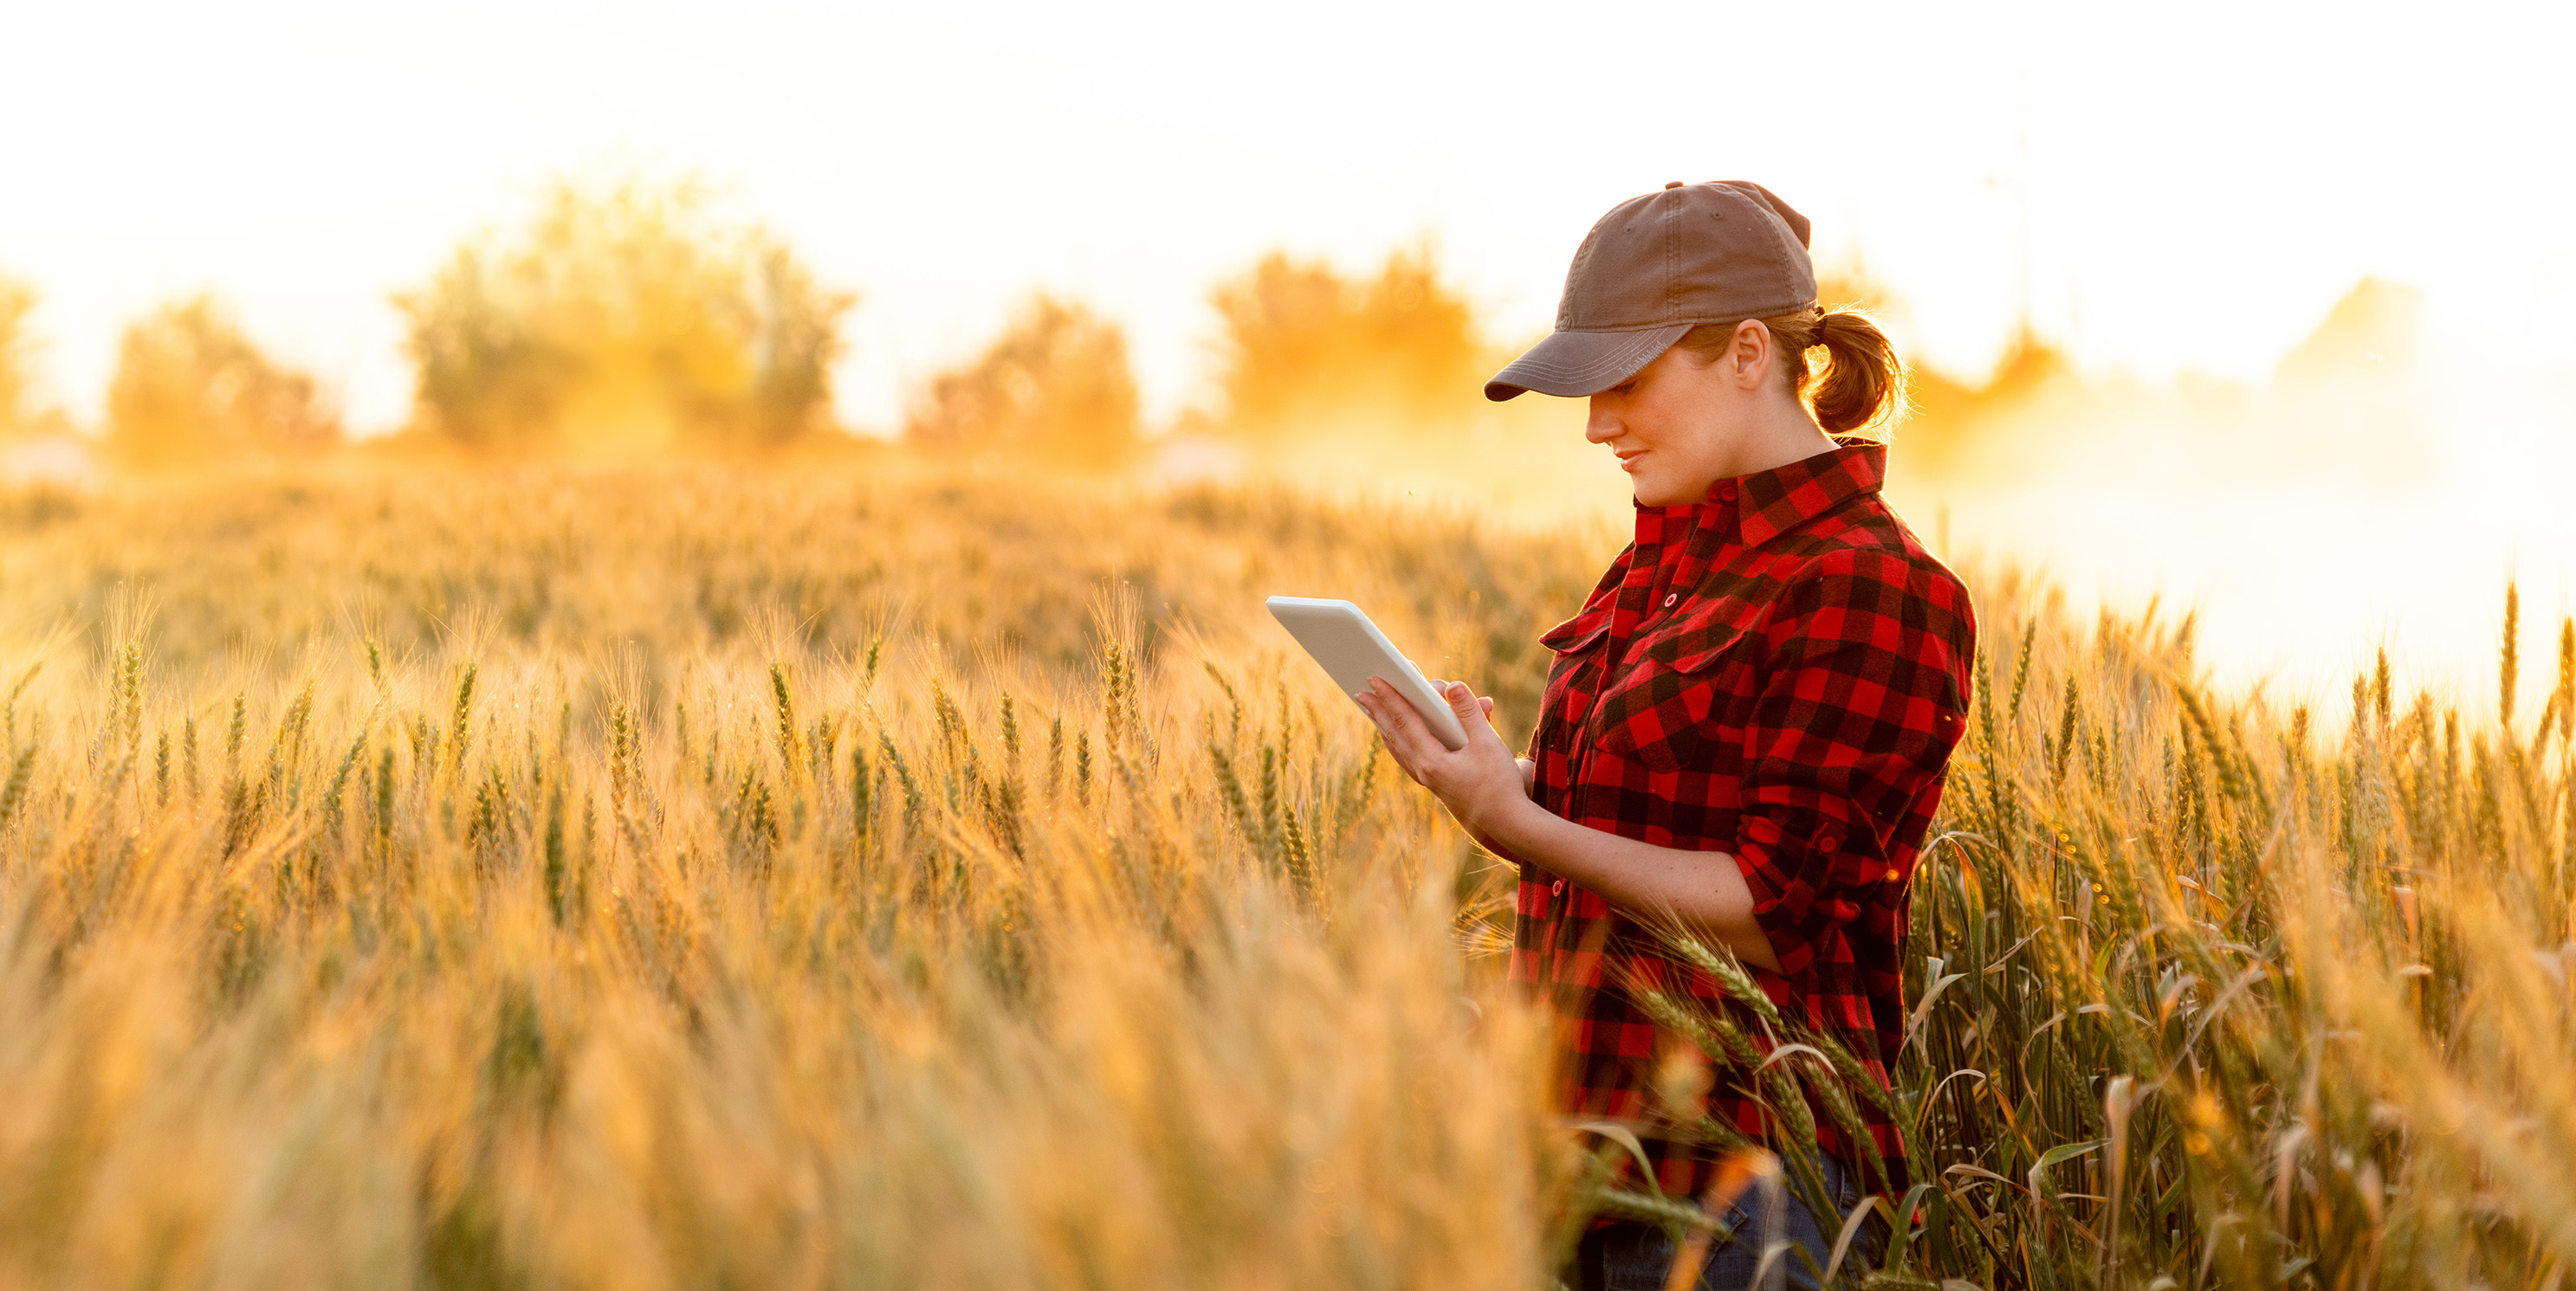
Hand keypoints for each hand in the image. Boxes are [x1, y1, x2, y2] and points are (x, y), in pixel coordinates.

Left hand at [1353, 676, 1528, 843]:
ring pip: (1398, 748)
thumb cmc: (1500, 782)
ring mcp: (1428, 780)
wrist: (1507, 822)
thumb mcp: (1488, 742)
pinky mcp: (1435, 785)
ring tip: (1372, 712)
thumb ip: (1469, 712)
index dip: (1390, 697)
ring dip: (1385, 727)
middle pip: (1394, 734)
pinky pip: (1407, 759)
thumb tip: (1453, 686)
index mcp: (1433, 761)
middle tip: (1360, 691)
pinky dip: (1397, 744)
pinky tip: (1395, 739)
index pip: (1406, 721)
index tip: (1376, 679)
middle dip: (1378, 710)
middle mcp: (1424, 771)